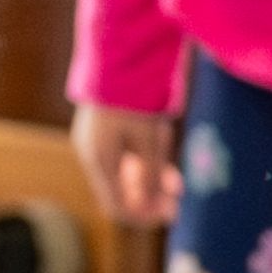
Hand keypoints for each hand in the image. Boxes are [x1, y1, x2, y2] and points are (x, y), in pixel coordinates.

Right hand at [71, 103, 180, 227]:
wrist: (116, 55)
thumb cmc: (133, 100)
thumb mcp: (149, 141)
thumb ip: (152, 177)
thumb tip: (160, 210)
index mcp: (99, 161)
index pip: (117, 206)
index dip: (144, 216)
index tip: (171, 214)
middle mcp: (92, 153)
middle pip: (121, 189)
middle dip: (151, 196)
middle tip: (178, 198)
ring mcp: (95, 139)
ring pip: (124, 170)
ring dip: (150, 177)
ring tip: (176, 177)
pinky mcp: (103, 126)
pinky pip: (122, 152)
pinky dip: (142, 158)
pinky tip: (164, 151)